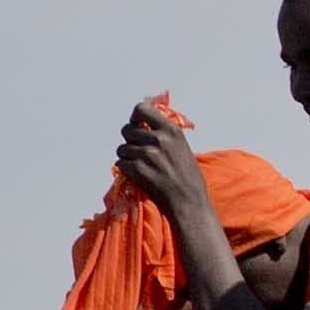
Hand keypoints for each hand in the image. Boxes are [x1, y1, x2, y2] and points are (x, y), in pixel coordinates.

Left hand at [117, 98, 211, 228]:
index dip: (135, 116)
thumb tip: (146, 123)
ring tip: (139, 164)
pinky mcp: (138, 170)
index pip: (142, 109)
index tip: (137, 123)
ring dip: (126, 156)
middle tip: (137, 149)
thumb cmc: (189, 175)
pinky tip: (136, 174)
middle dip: (129, 140)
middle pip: (127, 130)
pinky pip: (120, 163)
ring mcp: (148, 155)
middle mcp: (159, 139)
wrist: (189, 200)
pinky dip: (125, 169)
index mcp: (171, 130)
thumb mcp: (182, 146)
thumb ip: (164, 133)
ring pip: (122, 148)